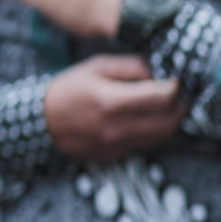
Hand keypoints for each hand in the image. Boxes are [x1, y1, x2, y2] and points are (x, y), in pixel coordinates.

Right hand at [44, 54, 186, 161]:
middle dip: (180, 105)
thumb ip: (131, 66)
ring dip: (172, 120)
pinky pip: (148, 144)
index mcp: (111, 101)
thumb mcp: (96, 67)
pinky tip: (148, 118)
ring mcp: (117, 144)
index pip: (162, 97)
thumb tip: (160, 71)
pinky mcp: (116, 154)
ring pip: (163, 136)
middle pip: (170, 120)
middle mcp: (117, 127)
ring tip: (166, 106)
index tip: (175, 79)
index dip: (176, 87)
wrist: (40, 122)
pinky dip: (156, 131)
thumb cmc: (68, 89)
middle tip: (177, 93)